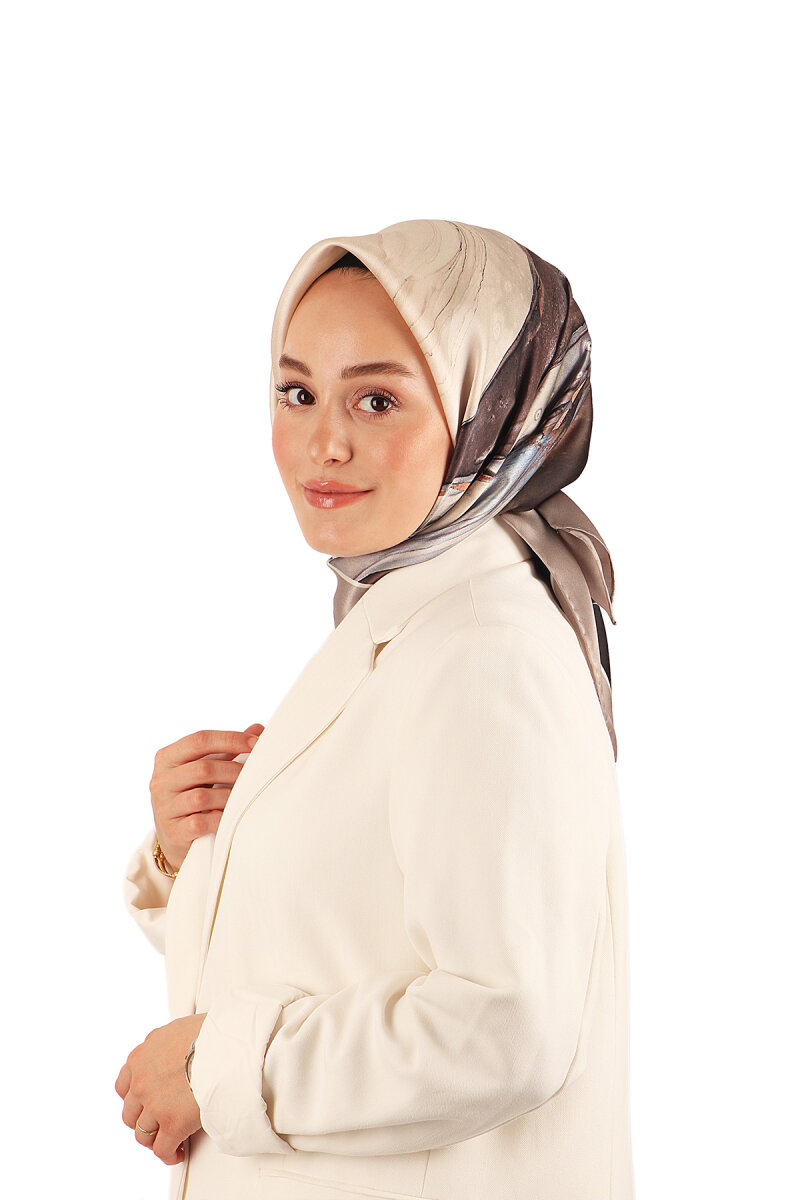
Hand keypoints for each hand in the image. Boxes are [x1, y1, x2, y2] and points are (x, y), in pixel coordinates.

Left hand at [116, 1013, 206, 1165]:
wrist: (226, 1047)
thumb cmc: (209, 1034)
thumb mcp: (175, 1029)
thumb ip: (160, 1045)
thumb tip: (165, 1052)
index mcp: (140, 1059)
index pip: (124, 1087)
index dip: (135, 1099)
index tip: (144, 1104)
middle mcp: (141, 1083)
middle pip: (131, 1114)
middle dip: (144, 1120)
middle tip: (157, 1123)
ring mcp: (154, 1105)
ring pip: (143, 1134)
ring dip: (155, 1139)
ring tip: (168, 1140)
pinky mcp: (172, 1124)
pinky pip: (162, 1149)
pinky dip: (169, 1154)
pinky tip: (177, 1152)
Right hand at [150, 724, 263, 871]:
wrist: (175, 836)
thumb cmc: (193, 793)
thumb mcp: (204, 768)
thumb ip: (227, 749)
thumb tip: (257, 728)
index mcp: (167, 758)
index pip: (200, 740)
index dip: (230, 739)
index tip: (257, 742)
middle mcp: (160, 781)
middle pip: (203, 768)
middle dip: (234, 770)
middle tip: (257, 775)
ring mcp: (164, 807)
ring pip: (201, 797)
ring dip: (229, 796)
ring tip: (244, 797)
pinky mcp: (173, 832)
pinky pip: (200, 822)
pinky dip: (220, 819)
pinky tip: (231, 817)